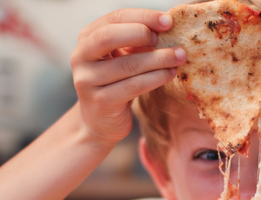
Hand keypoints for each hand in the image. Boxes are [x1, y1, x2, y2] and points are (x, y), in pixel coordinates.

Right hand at [71, 9, 186, 146]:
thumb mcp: (123, 57)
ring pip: (127, 65)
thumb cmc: (116, 83)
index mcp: (87, 38)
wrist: (101, 120)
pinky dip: (155, 78)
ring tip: (180, 57)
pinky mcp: (100, 102)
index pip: (114, 18)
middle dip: (142, 33)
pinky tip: (170, 74)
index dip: (142, 16)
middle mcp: (80, 57)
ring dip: (159, 59)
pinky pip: (133, 86)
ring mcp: (87, 80)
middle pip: (109, 36)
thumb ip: (138, 41)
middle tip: (170, 39)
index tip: (168, 21)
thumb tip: (167, 25)